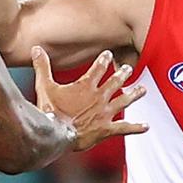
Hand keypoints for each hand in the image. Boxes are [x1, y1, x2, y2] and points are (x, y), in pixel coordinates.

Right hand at [31, 47, 148, 150]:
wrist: (56, 133)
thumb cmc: (50, 111)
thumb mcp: (44, 86)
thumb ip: (42, 66)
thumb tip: (36, 48)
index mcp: (86, 86)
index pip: (98, 68)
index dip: (104, 60)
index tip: (108, 54)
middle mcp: (99, 97)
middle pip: (115, 82)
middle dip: (122, 74)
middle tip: (128, 69)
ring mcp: (104, 113)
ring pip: (124, 101)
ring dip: (134, 94)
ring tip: (142, 90)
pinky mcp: (106, 129)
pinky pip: (124, 128)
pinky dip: (136, 127)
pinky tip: (146, 126)